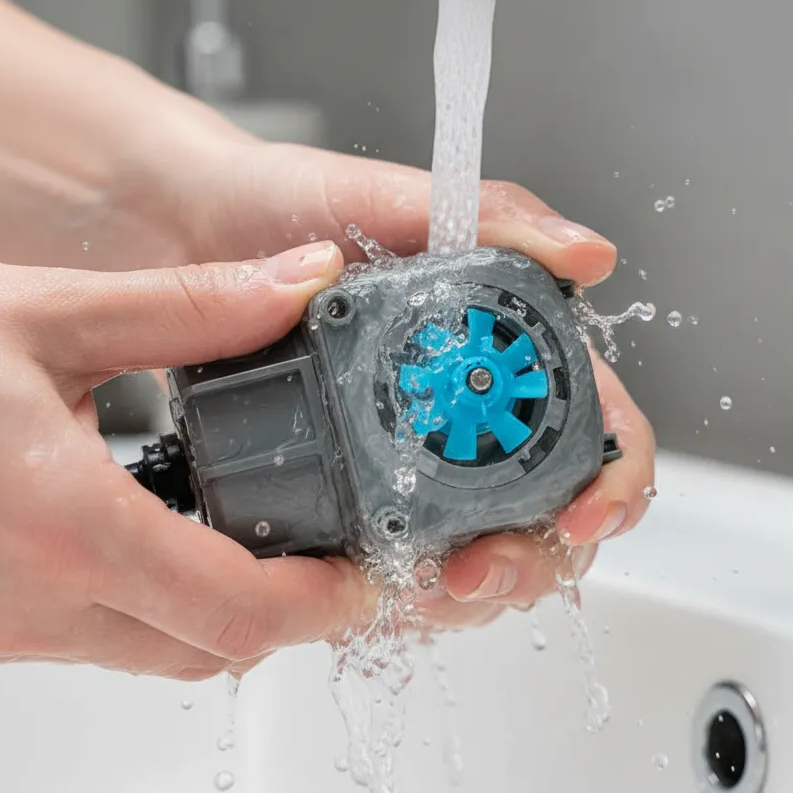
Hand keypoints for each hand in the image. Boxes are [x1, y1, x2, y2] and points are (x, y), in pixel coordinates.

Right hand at [0, 242, 386, 676]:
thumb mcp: (47, 309)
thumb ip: (192, 307)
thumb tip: (302, 281)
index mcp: (60, 522)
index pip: (235, 612)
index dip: (323, 606)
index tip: (368, 578)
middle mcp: (27, 600)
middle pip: (206, 650)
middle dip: (282, 612)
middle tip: (325, 552)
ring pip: (152, 653)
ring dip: (214, 610)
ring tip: (249, 536)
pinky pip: (92, 642)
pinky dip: (146, 607)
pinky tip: (151, 537)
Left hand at [136, 139, 655, 631]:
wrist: (184, 226)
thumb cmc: (284, 208)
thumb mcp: (385, 199)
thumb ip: (491, 219)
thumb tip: (588, 257)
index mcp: (503, 353)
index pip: (597, 433)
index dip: (608, 483)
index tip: (579, 515)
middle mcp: (470, 415)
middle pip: (549, 515)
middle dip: (532, 559)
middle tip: (477, 571)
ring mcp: (414, 461)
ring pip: (482, 554)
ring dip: (469, 591)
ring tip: (423, 586)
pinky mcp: (355, 492)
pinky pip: (402, 565)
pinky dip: (406, 592)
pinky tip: (383, 592)